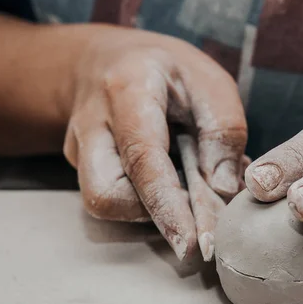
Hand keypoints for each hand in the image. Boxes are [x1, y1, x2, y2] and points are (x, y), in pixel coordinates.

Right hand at [62, 26, 246, 260]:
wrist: (111, 59)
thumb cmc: (168, 69)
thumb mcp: (209, 82)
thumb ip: (223, 131)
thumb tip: (224, 191)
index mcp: (127, 90)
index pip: (142, 158)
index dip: (167, 206)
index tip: (190, 244)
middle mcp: (91, 124)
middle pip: (105, 194)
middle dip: (153, 215)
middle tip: (198, 210)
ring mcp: (78, 148)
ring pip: (107, 203)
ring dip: (154, 208)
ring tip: (190, 184)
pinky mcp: (81, 166)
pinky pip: (114, 197)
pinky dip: (149, 201)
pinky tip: (174, 181)